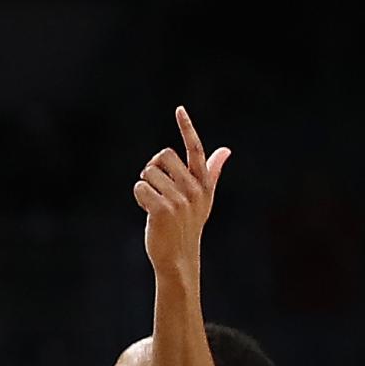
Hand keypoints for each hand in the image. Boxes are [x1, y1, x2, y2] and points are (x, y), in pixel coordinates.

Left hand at [136, 105, 231, 273]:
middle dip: (153, 168)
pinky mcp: (163, 210)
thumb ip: (213, 171)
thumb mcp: (204, 197)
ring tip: (153, 201)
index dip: (187, 128)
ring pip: (148, 172)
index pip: (196, 148)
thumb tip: (226, 150)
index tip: (179, 109)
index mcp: (203, 182)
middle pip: (163, 156)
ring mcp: (179, 200)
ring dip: (145, 184)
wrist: (178, 256)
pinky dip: (138, 196)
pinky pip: (140, 188)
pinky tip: (147, 209)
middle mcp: (194, 188)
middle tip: (156, 187)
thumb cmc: (188, 225)